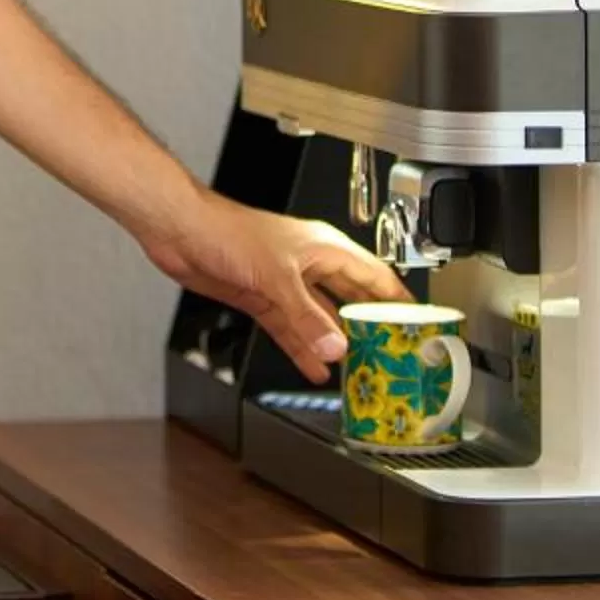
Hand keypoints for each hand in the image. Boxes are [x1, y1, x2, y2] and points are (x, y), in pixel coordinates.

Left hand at [149, 196, 408, 382]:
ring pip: (321, 319)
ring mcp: (285, 283)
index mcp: (324, 248)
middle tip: (390, 354)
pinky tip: (316, 367)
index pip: (375, 276)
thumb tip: (334, 346)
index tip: (418, 322)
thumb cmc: (226, 230)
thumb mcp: (276, 278)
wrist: (182, 231)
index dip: (397, 299)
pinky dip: (303, 348)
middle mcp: (309, 265)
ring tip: (358, 370)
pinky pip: (292, 329)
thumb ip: (306, 317)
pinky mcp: (262, 298)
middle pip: (350, 299)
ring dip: (335, 344)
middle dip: (369, 327)